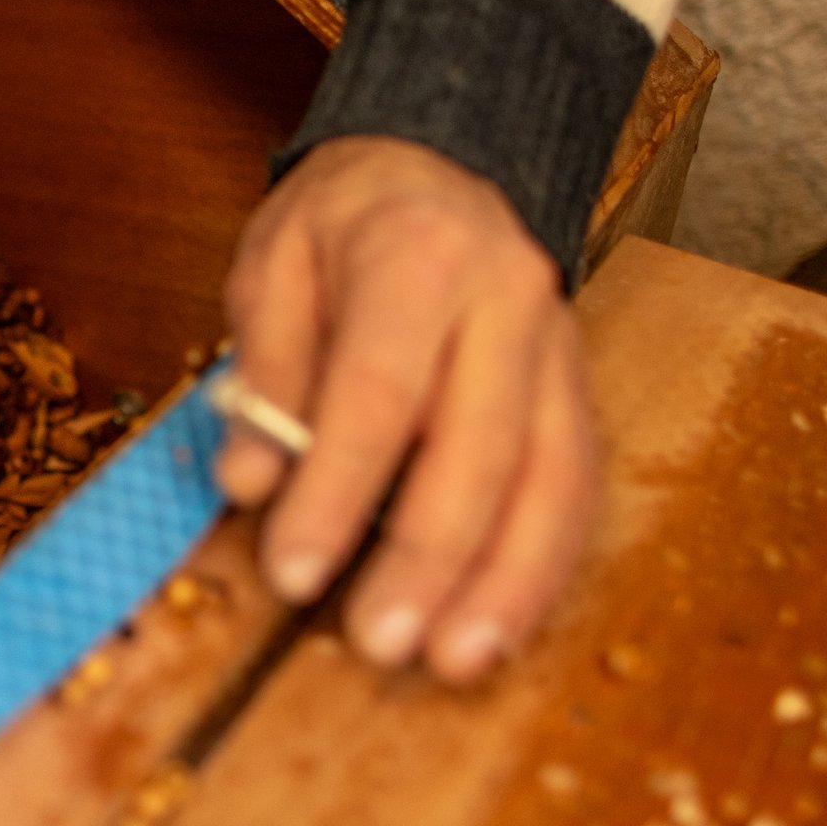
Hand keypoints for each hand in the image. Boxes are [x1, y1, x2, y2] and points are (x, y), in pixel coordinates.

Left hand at [216, 136, 597, 682]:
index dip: (338, 489)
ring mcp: (557, 349)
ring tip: (456, 661)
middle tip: (380, 642)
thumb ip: (266, 371)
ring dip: (506, 581)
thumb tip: (250, 481)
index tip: (293, 571)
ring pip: (551, 478)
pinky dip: (543, 565)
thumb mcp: (271, 265)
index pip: (379, 390)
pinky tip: (504, 628)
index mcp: (418, 257)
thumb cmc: (341, 224)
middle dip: (430, 557)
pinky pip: (576, 487)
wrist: (438, 164)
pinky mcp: (577, 390)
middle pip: (479, 445)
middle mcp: (507, 302)